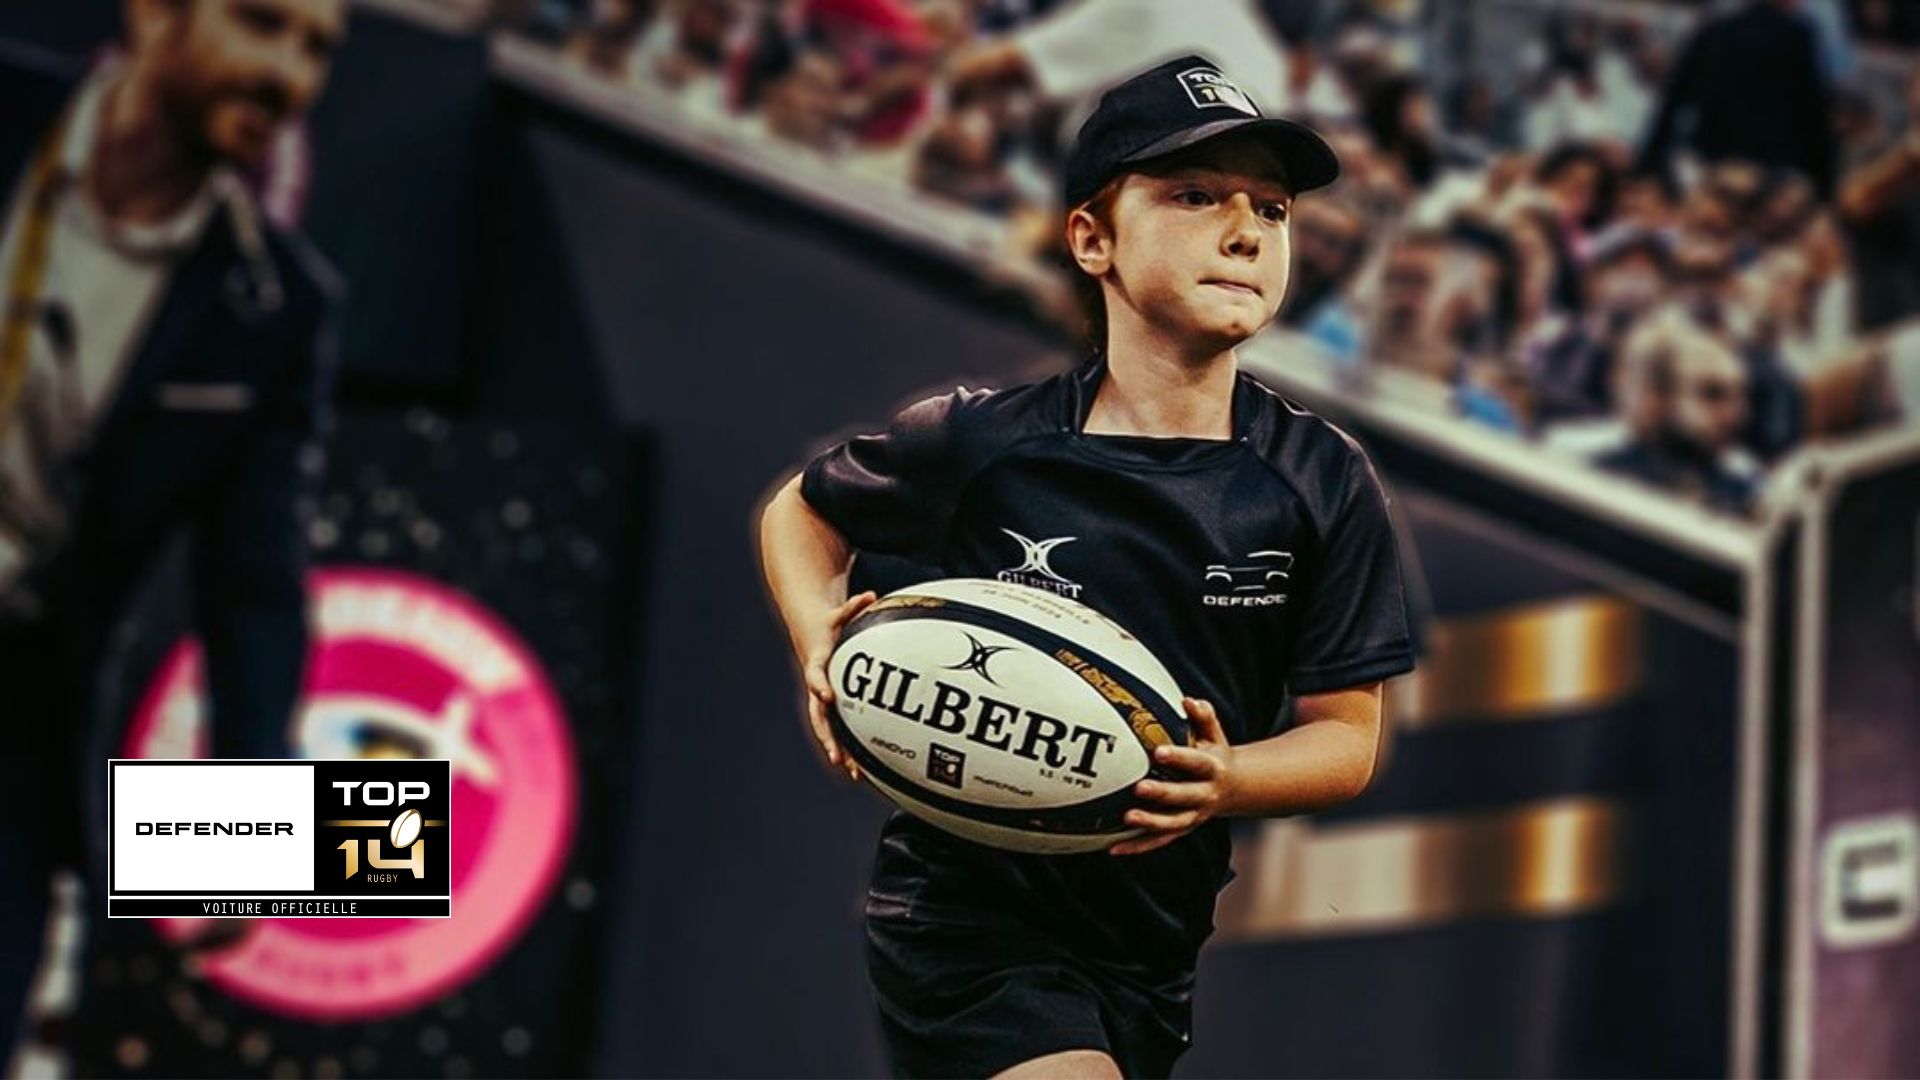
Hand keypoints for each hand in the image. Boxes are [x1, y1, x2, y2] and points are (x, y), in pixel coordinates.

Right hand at [801, 590, 877, 781]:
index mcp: (816, 664)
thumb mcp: (838, 614)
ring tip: (851, 771)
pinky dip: (846, 745)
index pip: (815, 676)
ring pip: (827, 728)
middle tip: (836, 755)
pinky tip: (859, 767)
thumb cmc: (827, 624)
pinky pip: (837, 727)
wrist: (809, 632)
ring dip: (837, 749)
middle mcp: (817, 686)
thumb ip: (853, 606)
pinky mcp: (829, 705)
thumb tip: (871, 596)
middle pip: (819, 715)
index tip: (828, 696)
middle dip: (828, 736)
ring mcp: (822, 698)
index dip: (820, 685)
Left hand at [1110, 697, 1236, 855]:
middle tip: (1139, 788)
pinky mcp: (1181, 830)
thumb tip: (1188, 700)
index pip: (1197, 763)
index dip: (1179, 758)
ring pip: (1173, 824)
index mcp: (1213, 769)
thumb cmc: (1214, 753)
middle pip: (1184, 797)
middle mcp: (1205, 795)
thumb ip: (1203, 716)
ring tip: (1127, 817)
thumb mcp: (1214, 735)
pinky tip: (1114, 849)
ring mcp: (1193, 816)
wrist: (1233, 788)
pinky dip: (1137, 846)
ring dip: (1150, 823)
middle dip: (1162, 793)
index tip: (1158, 751)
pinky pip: (1158, 841)